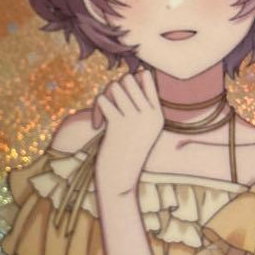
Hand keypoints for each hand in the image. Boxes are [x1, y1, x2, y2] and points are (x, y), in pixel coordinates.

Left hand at [92, 69, 163, 196]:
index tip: (123, 94)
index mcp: (157, 114)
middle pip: (128, 79)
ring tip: (104, 113)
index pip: (147, 78)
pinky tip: (98, 124)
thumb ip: (137, 104)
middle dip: (115, 88)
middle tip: (110, 105)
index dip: (131, 78)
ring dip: (105, 97)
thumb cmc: (127, 151)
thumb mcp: (140, 129)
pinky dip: (97, 109)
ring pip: (115, 87)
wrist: (120, 177)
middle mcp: (149, 115)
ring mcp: (135, 119)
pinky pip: (103, 100)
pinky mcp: (118, 125)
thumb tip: (129, 76)